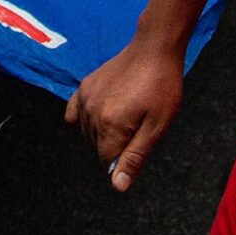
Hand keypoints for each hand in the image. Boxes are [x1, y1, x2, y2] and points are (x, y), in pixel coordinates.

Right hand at [65, 37, 185, 193]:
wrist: (154, 48)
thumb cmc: (162, 86)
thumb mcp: (157, 126)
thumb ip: (135, 157)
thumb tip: (117, 186)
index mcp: (110, 125)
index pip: (106, 160)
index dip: (123, 158)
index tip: (139, 141)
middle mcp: (91, 113)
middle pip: (96, 147)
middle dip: (114, 146)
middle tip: (137, 126)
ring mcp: (85, 98)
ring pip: (86, 133)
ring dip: (102, 134)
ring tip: (126, 117)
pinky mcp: (84, 86)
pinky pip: (74, 115)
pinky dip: (83, 121)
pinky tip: (100, 117)